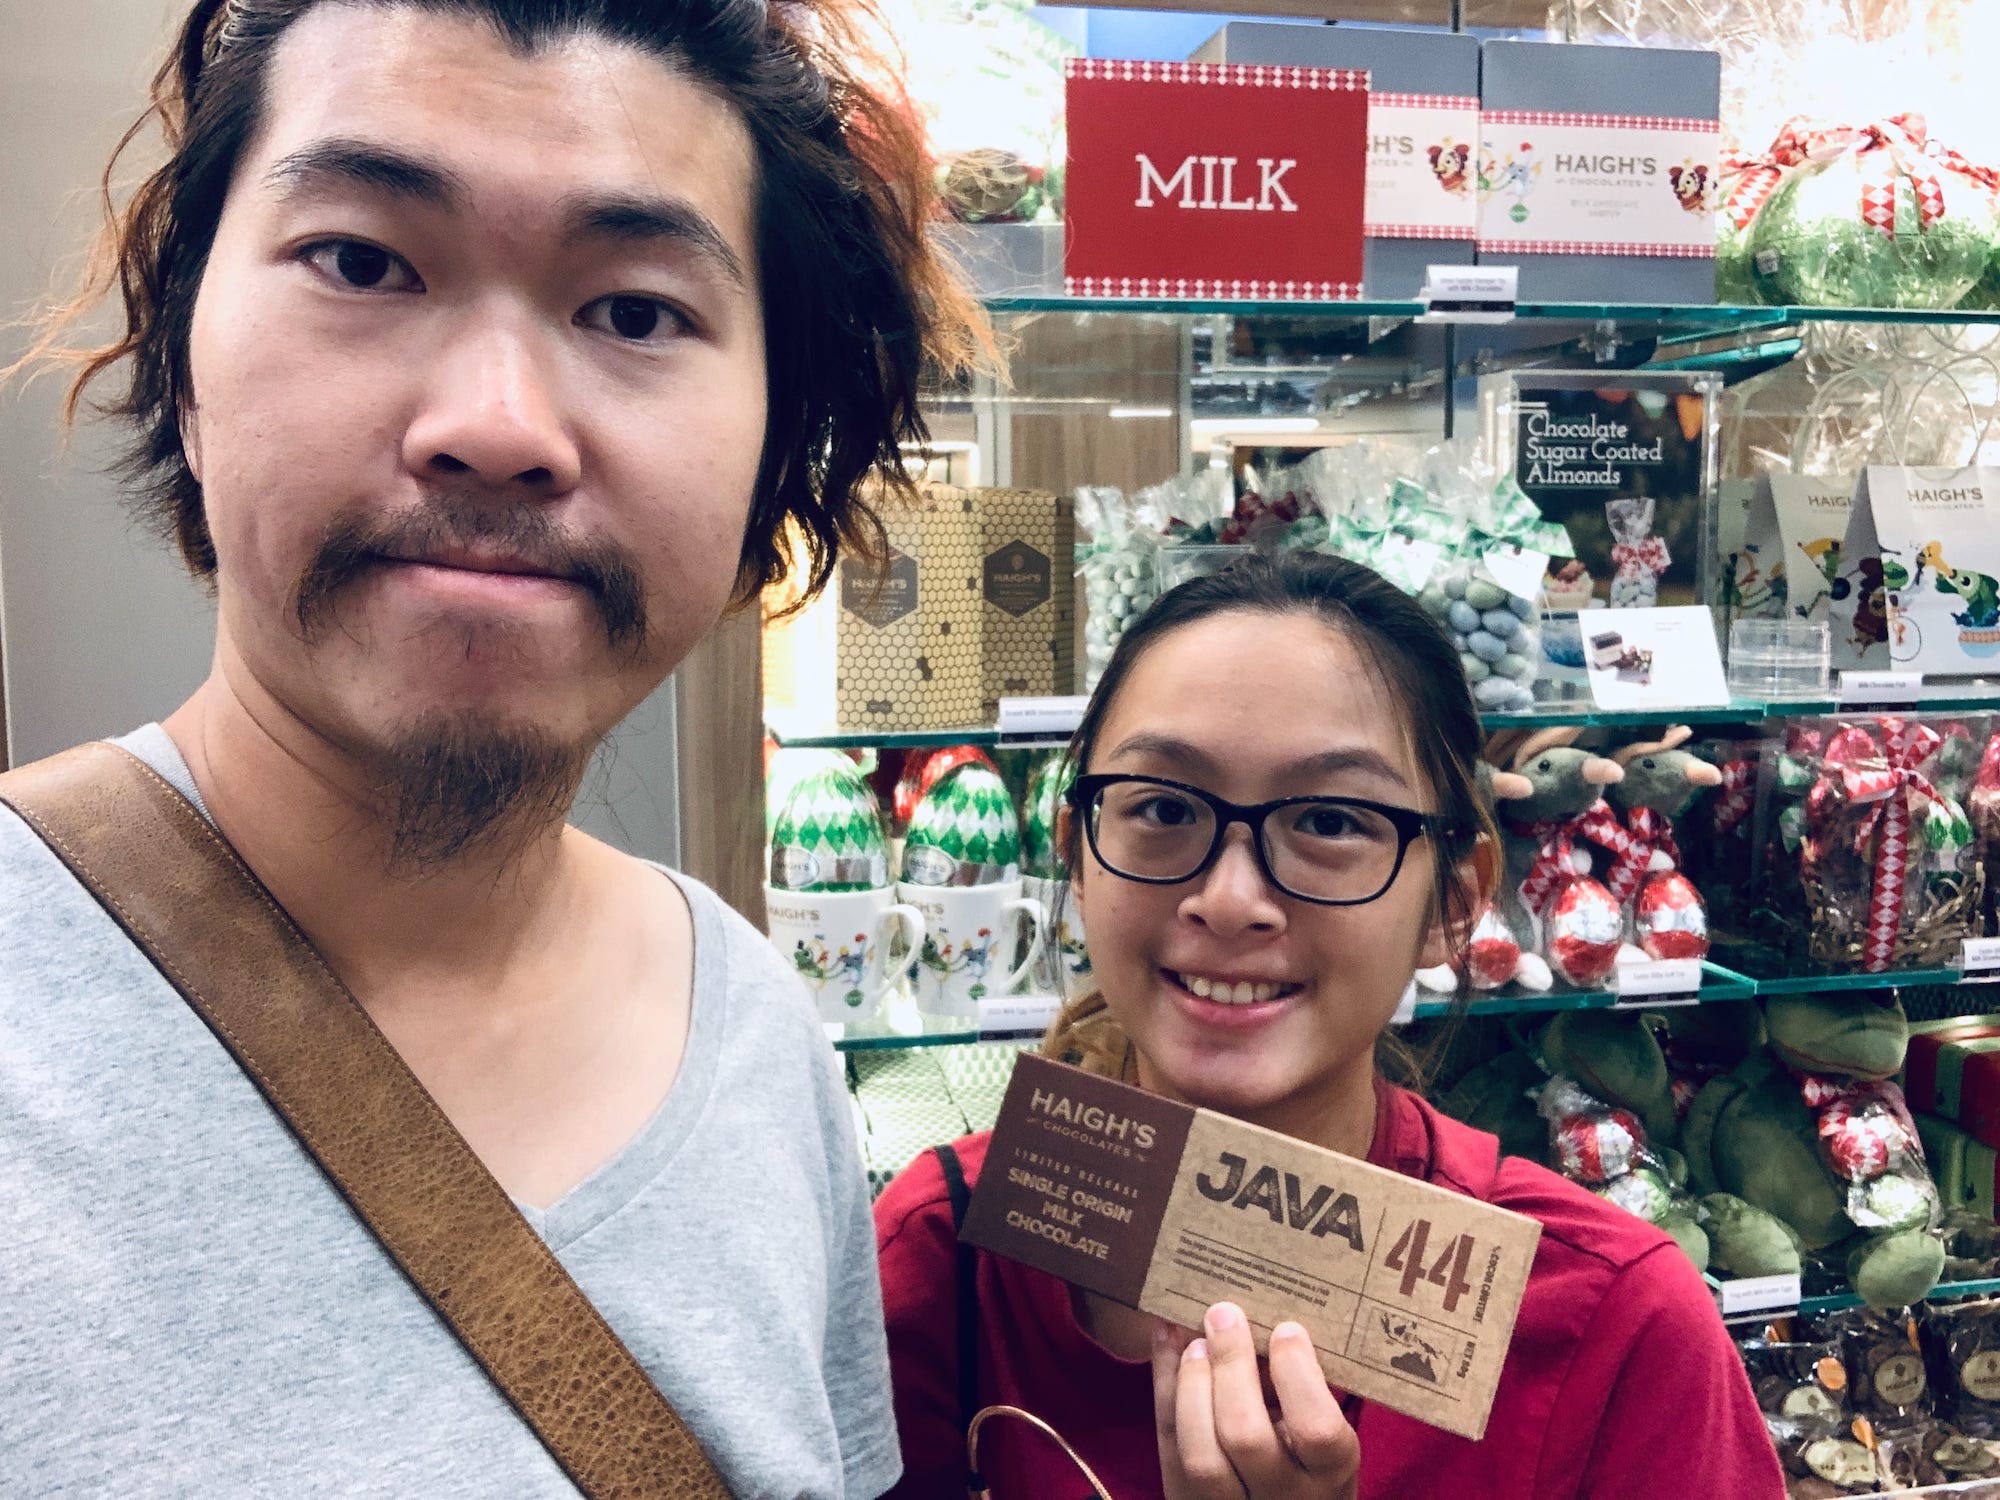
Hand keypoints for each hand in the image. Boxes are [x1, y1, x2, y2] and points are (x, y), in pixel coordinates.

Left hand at [1152, 1302, 1359, 1499]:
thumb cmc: (1308, 1459)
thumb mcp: (1325, 1433)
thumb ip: (1305, 1387)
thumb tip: (1267, 1314)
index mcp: (1329, 1472)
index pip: (1316, 1429)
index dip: (1297, 1374)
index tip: (1286, 1329)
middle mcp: (1281, 1495)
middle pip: (1245, 1436)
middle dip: (1230, 1366)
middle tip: (1224, 1314)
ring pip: (1200, 1454)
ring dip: (1192, 1383)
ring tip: (1196, 1340)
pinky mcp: (1187, 1499)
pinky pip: (1167, 1444)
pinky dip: (1164, 1383)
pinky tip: (1166, 1339)